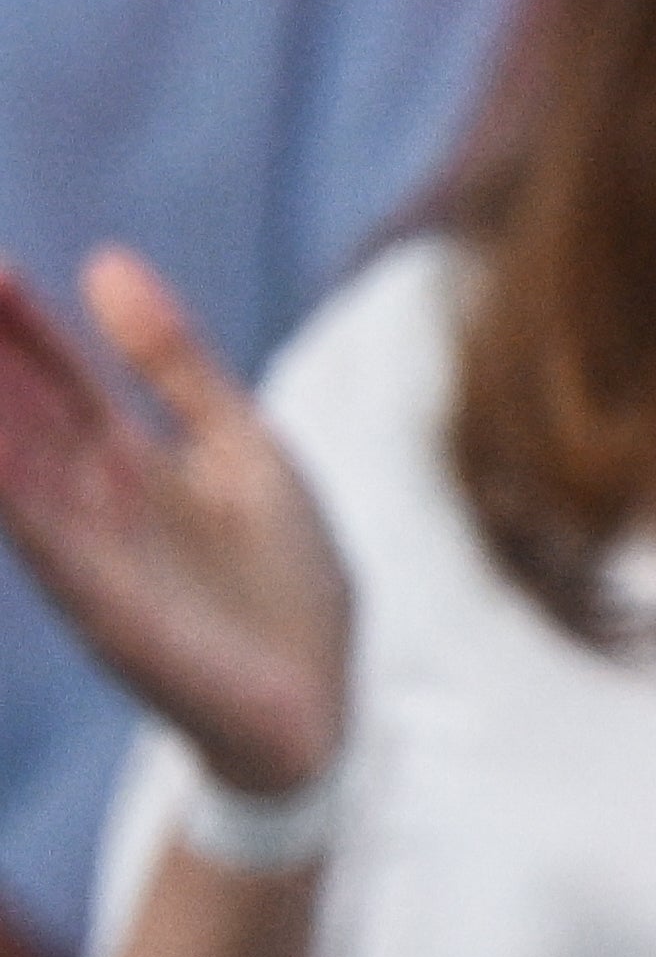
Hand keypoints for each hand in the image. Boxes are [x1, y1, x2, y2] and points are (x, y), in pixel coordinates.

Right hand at [0, 255, 350, 799]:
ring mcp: (99, 562)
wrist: (322, 696)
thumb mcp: (238, 443)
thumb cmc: (279, 575)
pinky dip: (25, 506)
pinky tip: (3, 457)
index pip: (58, 377)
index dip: (23, 323)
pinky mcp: (116, 618)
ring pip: (22, 480)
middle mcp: (96, 506)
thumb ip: (173, 362)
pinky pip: (58, 553)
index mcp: (127, 461)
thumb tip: (105, 260)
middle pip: (23, 419)